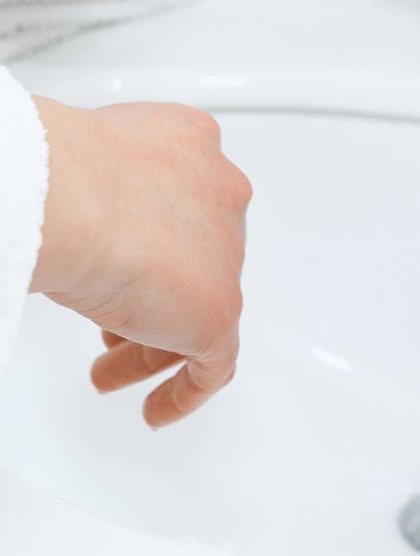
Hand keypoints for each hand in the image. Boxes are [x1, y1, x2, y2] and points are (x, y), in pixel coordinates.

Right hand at [29, 97, 250, 428]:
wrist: (73, 195)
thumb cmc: (60, 172)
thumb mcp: (81, 164)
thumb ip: (95, 187)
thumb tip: (68, 215)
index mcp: (190, 145)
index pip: (185, 201)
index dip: (155, 241)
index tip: (125, 267)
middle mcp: (218, 192)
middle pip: (197, 254)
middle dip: (155, 293)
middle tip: (113, 325)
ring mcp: (224, 252)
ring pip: (201, 306)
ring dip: (156, 344)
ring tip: (111, 371)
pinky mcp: (218, 308)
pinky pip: (215, 362)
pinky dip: (187, 389)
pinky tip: (157, 410)